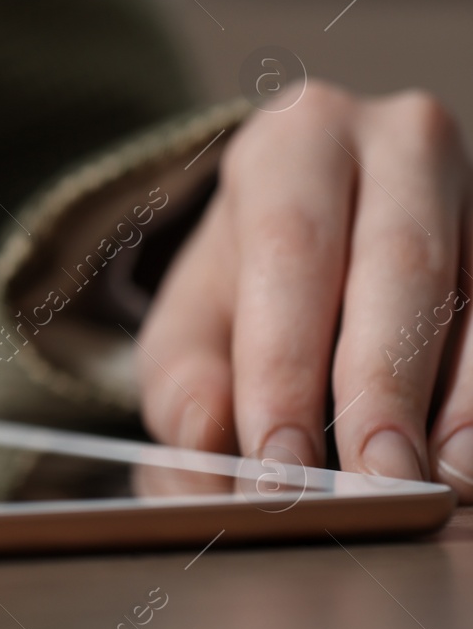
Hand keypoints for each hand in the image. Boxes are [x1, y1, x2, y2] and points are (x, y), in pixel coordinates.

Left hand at [138, 80, 472, 498]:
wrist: (309, 246)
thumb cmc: (241, 294)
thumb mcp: (186, 328)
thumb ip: (185, 387)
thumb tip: (207, 446)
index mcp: (294, 143)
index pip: (290, 248)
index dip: (285, 365)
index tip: (278, 464)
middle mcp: (397, 145)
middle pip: (402, 266)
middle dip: (384, 387)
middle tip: (371, 483)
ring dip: (458, 405)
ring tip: (433, 485)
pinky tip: (466, 460)